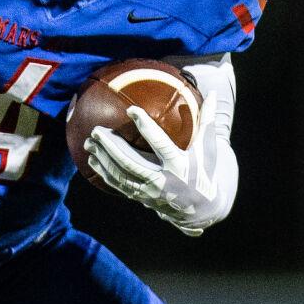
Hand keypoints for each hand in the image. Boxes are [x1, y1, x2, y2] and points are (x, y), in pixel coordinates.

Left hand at [84, 97, 233, 235]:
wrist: (202, 210)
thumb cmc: (205, 173)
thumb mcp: (210, 150)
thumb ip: (208, 123)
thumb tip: (214, 93)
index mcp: (179, 165)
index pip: (160, 143)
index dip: (145, 126)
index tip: (130, 110)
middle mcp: (161, 180)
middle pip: (130, 162)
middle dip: (111, 147)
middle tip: (96, 130)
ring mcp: (148, 192)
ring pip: (120, 175)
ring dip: (102, 159)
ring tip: (89, 142)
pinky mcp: (140, 198)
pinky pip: (118, 185)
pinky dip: (104, 173)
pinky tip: (92, 160)